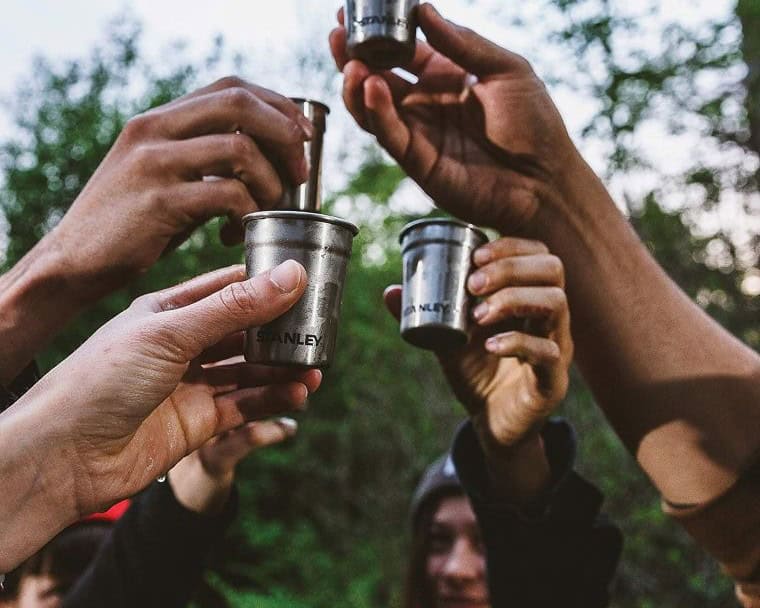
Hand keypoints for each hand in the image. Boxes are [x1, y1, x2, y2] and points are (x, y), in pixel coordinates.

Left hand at [17, 260, 319, 517]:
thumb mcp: (173, 332)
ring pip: (248, 371)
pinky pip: (244, 405)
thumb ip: (236, 307)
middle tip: (318, 329)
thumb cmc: (103, 379)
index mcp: (169, 311)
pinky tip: (297, 395)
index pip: (227, 288)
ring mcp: (191, 384)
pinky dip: (272, 399)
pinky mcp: (198, 421)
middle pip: (244, 332)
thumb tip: (291, 276)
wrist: (65, 455)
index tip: (305, 279)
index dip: (265, 283)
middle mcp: (182, 345)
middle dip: (280, 331)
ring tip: (315, 368)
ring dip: (281, 369)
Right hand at [50, 77, 312, 298]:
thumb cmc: (132, 222)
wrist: (74, 260)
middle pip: (239, 103)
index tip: (302, 135)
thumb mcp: (164, 175)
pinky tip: (235, 234)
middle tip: (299, 173)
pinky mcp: (159, 201)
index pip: (230, 87)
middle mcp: (154, 129)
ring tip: (268, 209)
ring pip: (240, 149)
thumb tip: (266, 158)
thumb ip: (203, 158)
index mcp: (159, 119)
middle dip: (284, 134)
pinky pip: (227, 195)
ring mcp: (155, 163)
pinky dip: (247, 214)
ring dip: (270, 182)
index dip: (276, 105)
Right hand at [330, 4, 576, 232]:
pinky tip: (371, 88)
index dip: (377, 33)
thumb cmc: (535, 125)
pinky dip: (377, 113)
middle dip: (354, 57)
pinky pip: (391, 135)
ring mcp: (420, 134)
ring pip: (374, 109)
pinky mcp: (419, 163)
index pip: (402, 51)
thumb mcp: (506, 69)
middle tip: (337, 36)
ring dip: (357, 87)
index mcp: (446, 76)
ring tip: (351, 65)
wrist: (546, 182)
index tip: (351, 14)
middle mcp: (426, 104)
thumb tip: (423, 10)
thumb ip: (463, 43)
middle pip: (378, 78)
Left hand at [385, 238, 571, 501]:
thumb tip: (390, 291)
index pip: (537, 255)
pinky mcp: (553, 379)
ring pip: (556, 303)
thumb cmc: (477, 372)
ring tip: (478, 314)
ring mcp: (557, 346)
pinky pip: (547, 352)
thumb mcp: (447, 338)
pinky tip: (490, 345)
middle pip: (553, 270)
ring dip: (513, 299)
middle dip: (511, 268)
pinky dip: (516, 343)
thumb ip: (426, 314)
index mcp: (529, 298)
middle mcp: (549, 317)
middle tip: (473, 284)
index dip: (511, 247)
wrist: (491, 422)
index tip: (476, 255)